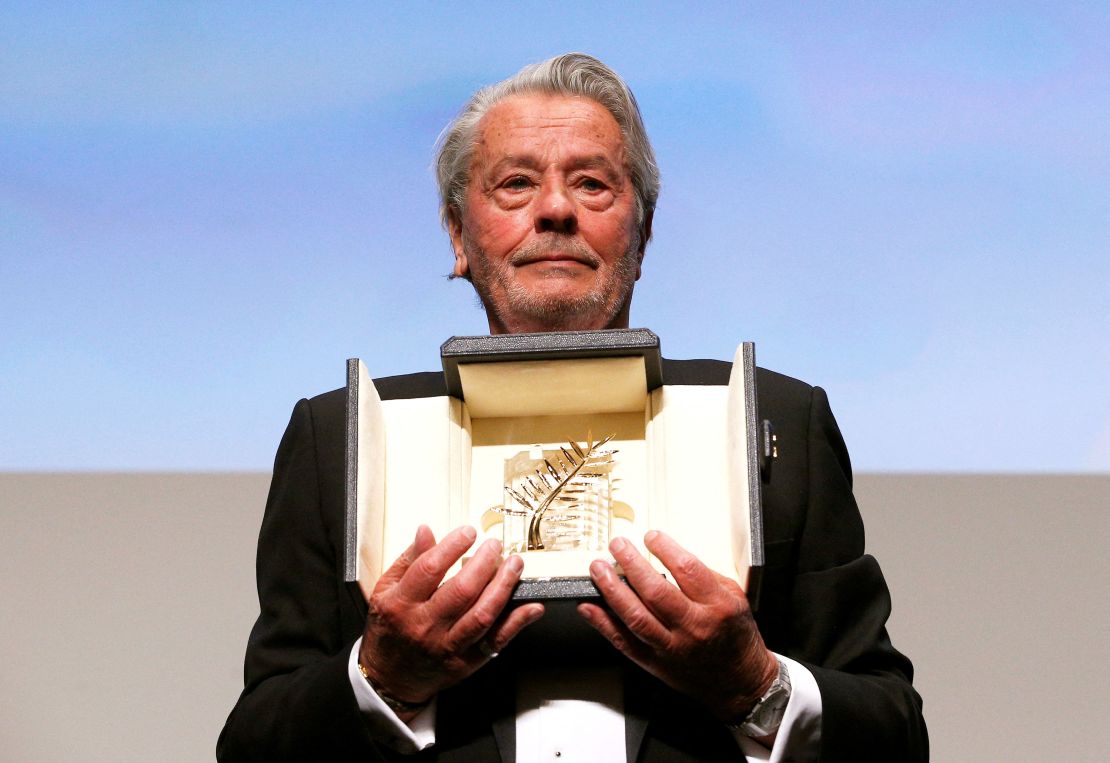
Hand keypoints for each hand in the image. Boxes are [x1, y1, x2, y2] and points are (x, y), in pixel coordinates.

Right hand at [358, 525, 543, 713]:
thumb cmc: (390, 630)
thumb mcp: (386, 590)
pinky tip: (531, 606)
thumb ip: (408, 560)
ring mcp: (448, 645)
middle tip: (495, 546)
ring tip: (514, 565)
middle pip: (461, 590)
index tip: (469, 532)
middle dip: (484, 563)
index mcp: (401, 604)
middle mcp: (425, 626)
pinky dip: (517, 623)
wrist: (390, 677)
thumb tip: (426, 531)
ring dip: (503, 587)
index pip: (430, 569)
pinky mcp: (466, 661)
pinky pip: (496, 641)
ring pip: (482, 615)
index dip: (452, 546)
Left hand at [578, 530, 777, 724]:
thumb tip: (668, 553)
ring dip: (612, 590)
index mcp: (717, 605)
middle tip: (617, 546)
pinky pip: (624, 642)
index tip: (650, 537)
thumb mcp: (733, 597)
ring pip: (636, 617)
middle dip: (632, 564)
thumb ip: (703, 575)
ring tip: (598, 569)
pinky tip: (589, 607)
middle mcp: (694, 627)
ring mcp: (672, 647)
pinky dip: (602, 624)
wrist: (739, 681)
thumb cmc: (735, 635)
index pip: (687, 570)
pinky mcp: (655, 663)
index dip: (665, 549)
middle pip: (656, 592)